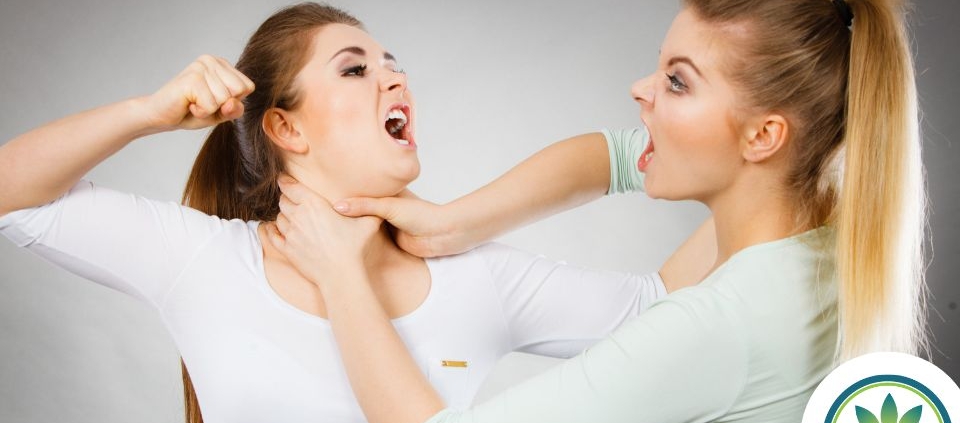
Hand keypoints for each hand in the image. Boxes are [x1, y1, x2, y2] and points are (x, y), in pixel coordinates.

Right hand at [144, 55, 254, 130]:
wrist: (159, 116)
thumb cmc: (190, 112)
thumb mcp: (221, 113)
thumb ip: (234, 109)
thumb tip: (232, 103)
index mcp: (221, 64)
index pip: (248, 87)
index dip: (233, 101)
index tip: (213, 100)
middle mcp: (212, 60)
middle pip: (239, 92)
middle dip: (222, 106)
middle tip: (201, 102)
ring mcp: (201, 67)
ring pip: (225, 100)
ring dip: (209, 110)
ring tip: (193, 102)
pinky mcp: (192, 78)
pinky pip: (211, 106)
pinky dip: (200, 112)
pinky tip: (187, 104)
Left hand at [267, 176, 382, 285]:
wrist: (341, 275)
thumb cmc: (354, 248)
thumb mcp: (369, 222)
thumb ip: (369, 207)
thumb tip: (377, 197)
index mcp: (314, 204)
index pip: (290, 186)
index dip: (285, 181)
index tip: (284, 179)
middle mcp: (298, 216)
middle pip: (283, 201)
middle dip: (287, 198)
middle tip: (292, 198)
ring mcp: (290, 234)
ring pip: (279, 217)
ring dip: (283, 214)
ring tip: (290, 215)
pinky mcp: (287, 250)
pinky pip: (272, 235)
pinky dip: (270, 230)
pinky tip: (270, 228)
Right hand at [332, 193, 470, 257]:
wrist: (441, 236)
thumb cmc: (422, 215)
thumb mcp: (389, 206)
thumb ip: (364, 206)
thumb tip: (336, 207)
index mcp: (384, 192)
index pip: (358, 188)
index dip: (342, 189)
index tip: (321, 190)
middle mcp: (382, 206)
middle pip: (357, 206)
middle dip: (341, 209)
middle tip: (315, 208)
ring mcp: (384, 223)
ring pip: (361, 223)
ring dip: (348, 225)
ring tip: (321, 224)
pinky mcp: (386, 239)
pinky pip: (367, 236)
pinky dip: (356, 237)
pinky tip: (339, 238)